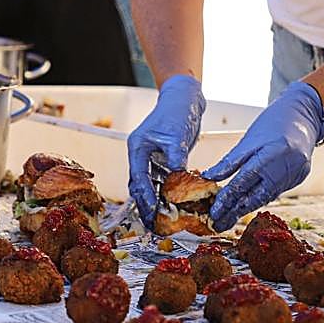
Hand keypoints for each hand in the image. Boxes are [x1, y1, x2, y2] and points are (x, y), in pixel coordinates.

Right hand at [127, 75, 206, 227]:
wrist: (185, 98)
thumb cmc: (177, 111)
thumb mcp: (176, 136)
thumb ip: (175, 160)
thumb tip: (178, 183)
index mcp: (138, 148)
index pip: (139, 178)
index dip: (145, 197)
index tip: (152, 213)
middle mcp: (143, 155)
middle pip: (141, 185)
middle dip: (147, 205)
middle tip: (155, 224)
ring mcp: (154, 158)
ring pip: (153, 185)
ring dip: (159, 201)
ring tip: (165, 220)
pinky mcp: (166, 160)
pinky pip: (166, 180)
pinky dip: (170, 192)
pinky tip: (178, 204)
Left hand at [203, 81, 323, 230]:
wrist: (304, 115)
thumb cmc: (274, 122)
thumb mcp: (249, 139)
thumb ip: (231, 161)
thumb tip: (210, 176)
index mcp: (270, 155)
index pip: (244, 183)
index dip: (227, 199)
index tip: (214, 212)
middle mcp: (284, 169)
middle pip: (255, 197)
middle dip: (234, 212)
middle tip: (218, 224)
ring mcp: (294, 175)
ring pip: (265, 197)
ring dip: (246, 208)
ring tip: (229, 219)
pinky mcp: (299, 177)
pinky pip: (275, 192)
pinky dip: (260, 198)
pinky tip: (247, 205)